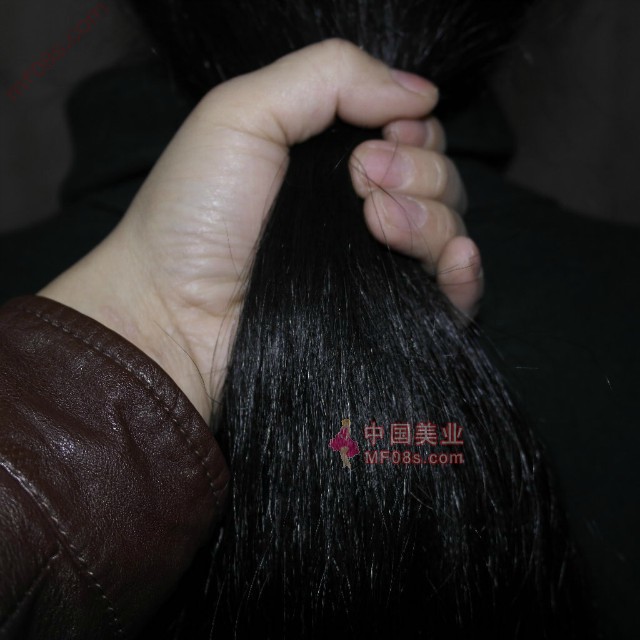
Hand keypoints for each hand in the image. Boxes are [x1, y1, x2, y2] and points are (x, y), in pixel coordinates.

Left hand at [40, 40, 482, 420]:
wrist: (171, 316)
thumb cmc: (193, 215)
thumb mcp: (242, 113)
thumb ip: (329, 76)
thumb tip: (421, 92)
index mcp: (333, 165)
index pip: (409, 135)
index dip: (411, 129)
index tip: (381, 137)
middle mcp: (363, 215)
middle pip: (438, 179)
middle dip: (419, 169)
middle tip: (364, 180)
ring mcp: (376, 270)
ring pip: (451, 231)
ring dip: (431, 214)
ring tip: (376, 220)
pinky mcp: (387, 321)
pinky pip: (457, 297)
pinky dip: (468, 274)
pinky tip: (455, 257)